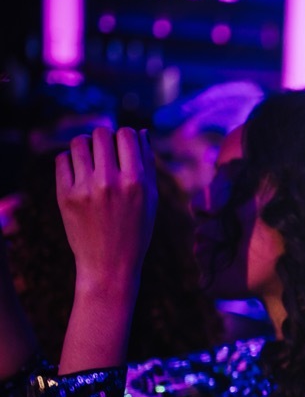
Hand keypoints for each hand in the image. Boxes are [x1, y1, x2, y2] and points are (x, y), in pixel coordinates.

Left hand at [56, 127, 156, 288]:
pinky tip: (79, 173)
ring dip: (86, 146)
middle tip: (106, 153)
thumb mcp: (150, 200)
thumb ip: (147, 164)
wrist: (109, 264)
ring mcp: (85, 189)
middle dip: (104, 138)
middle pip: (101, 134)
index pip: (126, 134)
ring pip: (79, 143)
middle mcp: (110, 182)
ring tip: (91, 161)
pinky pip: (62, 160)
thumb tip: (139, 132)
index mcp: (136, 182)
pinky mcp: (65, 196)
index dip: (125, 136)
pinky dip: (70, 161)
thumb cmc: (136, 231)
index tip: (124, 148)